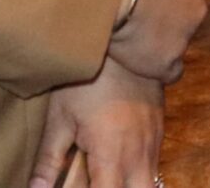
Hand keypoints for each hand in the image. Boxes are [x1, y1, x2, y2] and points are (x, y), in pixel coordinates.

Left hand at [28, 59, 162, 187]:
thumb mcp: (59, 119)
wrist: (121, 35)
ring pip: (151, 183)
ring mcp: (154, 139)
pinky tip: (120, 164)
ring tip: (107, 176)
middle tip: (96, 182)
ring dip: (132, 186)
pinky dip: (140, 173)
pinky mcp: (160, 126)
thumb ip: (49, 162)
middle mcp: (139, 152)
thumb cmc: (84, 78)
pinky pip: (155, 162)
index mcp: (112, 154)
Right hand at [109, 0, 209, 83]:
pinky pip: (168, 70)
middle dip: (164, 15)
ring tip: (129, 35)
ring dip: (158, 39)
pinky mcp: (166, 62)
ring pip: (175, 41)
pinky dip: (158, 67)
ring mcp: (183, 38)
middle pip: (183, 15)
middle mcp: (197, 8)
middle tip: (134, 11)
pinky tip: (141, 63)